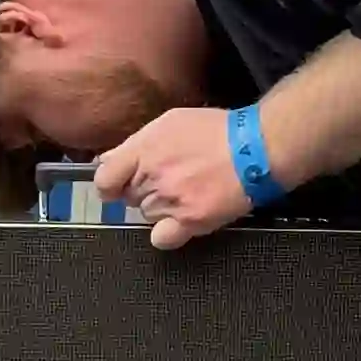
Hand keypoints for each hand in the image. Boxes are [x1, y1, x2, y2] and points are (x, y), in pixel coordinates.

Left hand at [95, 108, 252, 249]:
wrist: (256, 148)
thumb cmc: (218, 131)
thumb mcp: (171, 122)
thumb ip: (136, 143)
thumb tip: (107, 160)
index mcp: (145, 148)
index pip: (104, 178)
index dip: (109, 183)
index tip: (116, 186)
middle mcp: (152, 175)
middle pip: (129, 197)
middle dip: (144, 189)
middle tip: (172, 178)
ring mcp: (170, 200)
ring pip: (147, 215)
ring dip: (160, 207)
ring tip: (187, 191)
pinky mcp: (190, 220)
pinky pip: (161, 238)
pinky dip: (166, 232)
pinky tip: (180, 220)